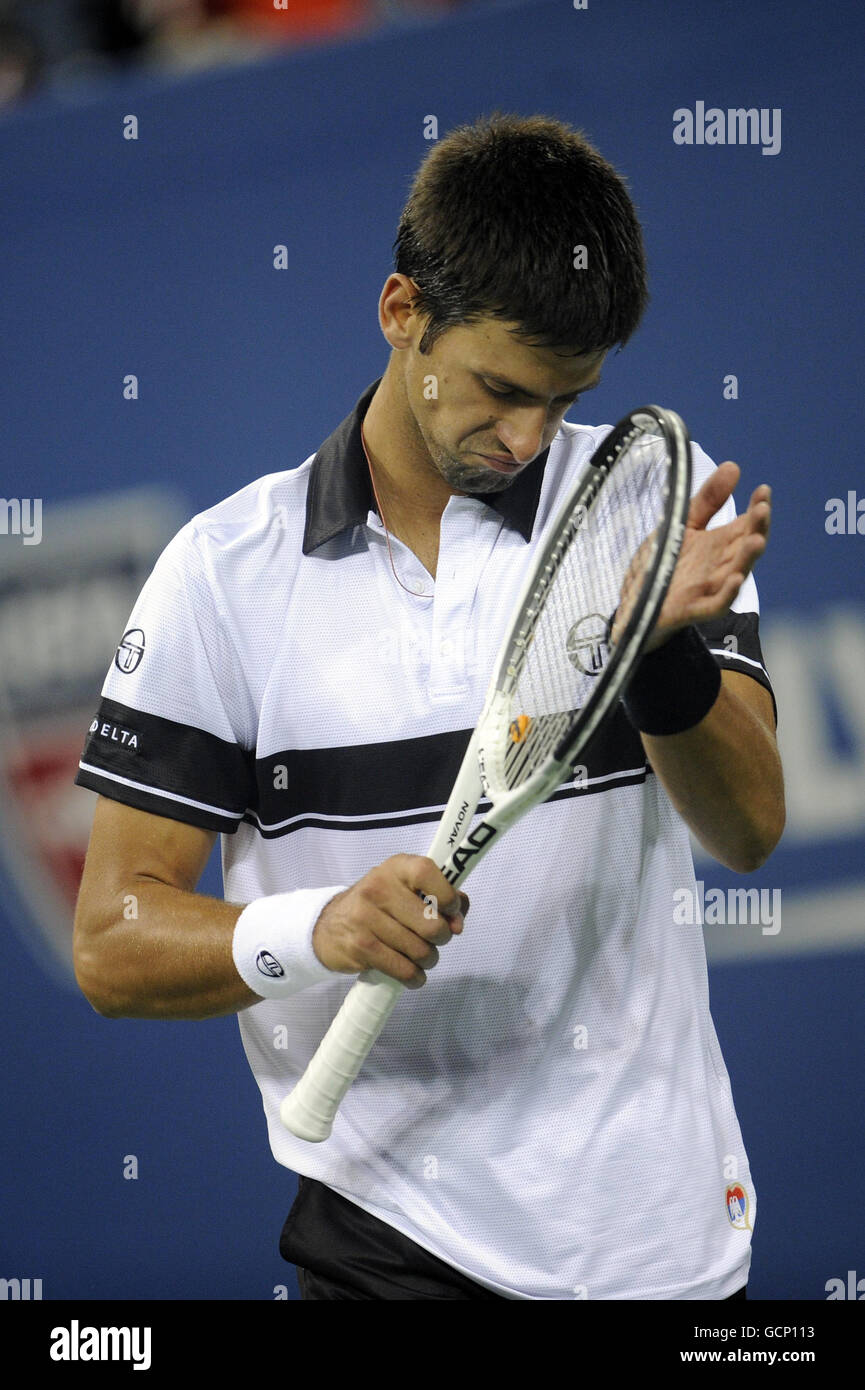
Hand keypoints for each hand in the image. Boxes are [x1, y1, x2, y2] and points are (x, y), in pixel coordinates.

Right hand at [312, 855, 469, 987]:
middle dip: (441, 938)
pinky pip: (403, 968)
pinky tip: (413, 974)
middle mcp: (378, 888)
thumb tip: (459, 920)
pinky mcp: (360, 946)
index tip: (453, 913)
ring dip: (429, 959)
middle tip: (434, 940)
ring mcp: (366, 917)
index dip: (448, 897)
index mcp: (395, 868)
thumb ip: (439, 897)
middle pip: (431, 923)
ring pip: (420, 950)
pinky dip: (415, 977)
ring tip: (422, 957)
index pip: (427, 873)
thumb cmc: (377, 906)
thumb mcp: (404, 890)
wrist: (327, 926)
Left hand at [611, 462, 770, 652]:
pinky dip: (727, 594)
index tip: (763, 490)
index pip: (746, 525)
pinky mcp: (692, 609)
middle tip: (763, 509)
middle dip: (756, 528)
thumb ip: (707, 501)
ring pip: (735, 574)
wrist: (634, 602)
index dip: (757, 510)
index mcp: (719, 545)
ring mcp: (707, 588)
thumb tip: (733, 466)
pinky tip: (736, 579)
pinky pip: (715, 604)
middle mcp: (719, 566)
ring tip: (757, 540)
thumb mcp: (682, 525)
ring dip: (747, 558)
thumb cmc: (663, 565)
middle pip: (745, 547)